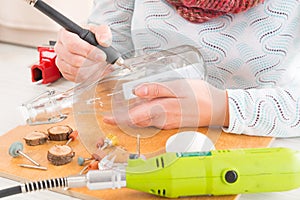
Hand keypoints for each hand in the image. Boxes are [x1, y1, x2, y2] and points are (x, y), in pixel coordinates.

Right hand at [54, 25, 111, 81]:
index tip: (102, 55)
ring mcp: (61, 62)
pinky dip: (89, 77)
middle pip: (74, 60)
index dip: (88, 51)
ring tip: (101, 66)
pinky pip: (76, 78)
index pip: (72, 44)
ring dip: (92, 70)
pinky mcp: (65, 73)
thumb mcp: (100, 30)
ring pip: (75, 71)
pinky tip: (96, 71)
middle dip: (92, 62)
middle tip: (103, 61)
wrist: (92, 48)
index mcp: (65, 34)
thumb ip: (103, 33)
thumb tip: (104, 41)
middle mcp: (60, 48)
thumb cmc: (91, 38)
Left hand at [103, 79, 228, 128]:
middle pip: (136, 121)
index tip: (106, 117)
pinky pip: (152, 119)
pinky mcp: (170, 122)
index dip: (118, 118)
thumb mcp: (178, 87)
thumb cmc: (199, 95)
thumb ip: (156, 90)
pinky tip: (143, 106)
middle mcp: (161, 121)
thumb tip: (136, 91)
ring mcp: (166, 123)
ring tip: (123, 109)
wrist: (217, 108)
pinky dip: (143, 114)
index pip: (133, 117)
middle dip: (122, 118)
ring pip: (144, 120)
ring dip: (133, 115)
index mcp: (161, 111)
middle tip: (110, 114)